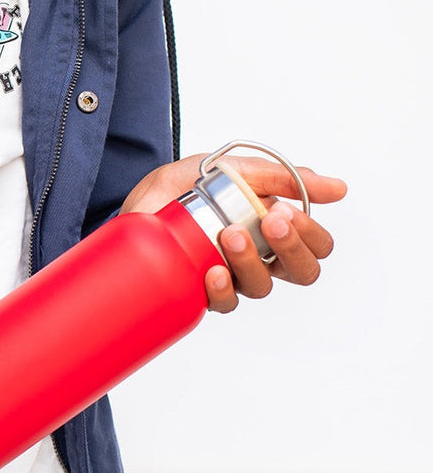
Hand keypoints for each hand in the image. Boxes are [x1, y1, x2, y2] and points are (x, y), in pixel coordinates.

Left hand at [119, 153, 347, 312]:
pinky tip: (214, 270)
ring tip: (229, 234)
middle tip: (271, 220)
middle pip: (302, 272)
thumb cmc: (185, 187)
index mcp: (273, 230)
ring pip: (262, 286)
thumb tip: (338, 189)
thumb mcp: (231, 169)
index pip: (316, 246)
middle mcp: (258, 258)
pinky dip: (223, 289)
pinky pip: (224, 303)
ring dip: (252, 260)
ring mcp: (231, 276)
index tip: (286, 208)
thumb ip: (280, 176)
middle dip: (293, 246)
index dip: (310, 233)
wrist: (134, 204)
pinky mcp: (201, 291)